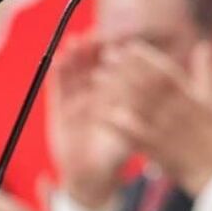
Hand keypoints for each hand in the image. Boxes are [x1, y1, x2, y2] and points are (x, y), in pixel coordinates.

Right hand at [47, 34, 131, 209]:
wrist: (91, 175)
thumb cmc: (116, 152)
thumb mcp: (131, 131)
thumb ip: (137, 117)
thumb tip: (154, 98)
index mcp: (112, 94)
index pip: (113, 67)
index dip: (114, 53)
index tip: (119, 41)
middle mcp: (93, 91)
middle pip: (92, 63)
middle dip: (92, 48)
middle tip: (93, 34)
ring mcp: (75, 97)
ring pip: (74, 70)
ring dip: (74, 55)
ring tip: (75, 41)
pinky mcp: (58, 106)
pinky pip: (58, 86)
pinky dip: (57, 72)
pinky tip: (58, 59)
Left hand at [95, 41, 211, 196]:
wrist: (211, 168)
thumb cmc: (209, 132)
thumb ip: (205, 71)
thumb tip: (204, 45)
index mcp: (190, 96)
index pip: (166, 71)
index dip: (147, 57)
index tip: (129, 46)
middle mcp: (177, 110)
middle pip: (147, 85)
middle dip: (125, 68)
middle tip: (105, 55)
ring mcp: (165, 130)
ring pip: (137, 106)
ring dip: (115, 90)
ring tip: (97, 77)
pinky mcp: (155, 149)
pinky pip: (132, 134)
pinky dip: (116, 124)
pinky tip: (100, 113)